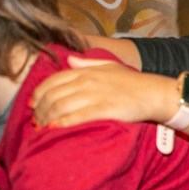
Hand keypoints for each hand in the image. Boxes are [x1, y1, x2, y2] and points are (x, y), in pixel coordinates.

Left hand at [32, 56, 173, 127]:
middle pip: (53, 95)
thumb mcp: (110, 66)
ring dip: (47, 118)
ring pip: (60, 107)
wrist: (154, 93)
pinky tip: (55, 128)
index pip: (53, 80)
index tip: (33, 104)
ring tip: (43, 127)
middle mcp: (88, 82)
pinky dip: (62, 123)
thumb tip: (69, 60)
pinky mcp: (103, 110)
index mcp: (87, 71)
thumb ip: (87, 64)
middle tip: (37, 120)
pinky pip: (76, 117)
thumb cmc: (133, 82)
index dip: (39, 93)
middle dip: (40, 110)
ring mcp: (95, 95)